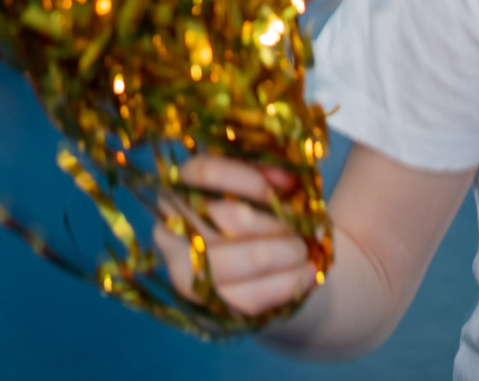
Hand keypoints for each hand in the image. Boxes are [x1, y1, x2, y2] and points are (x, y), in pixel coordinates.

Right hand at [154, 154, 319, 318]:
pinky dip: (284, 286)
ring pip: (233, 263)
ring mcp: (182, 270)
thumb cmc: (257, 213)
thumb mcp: (259, 183)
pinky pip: (245, 299)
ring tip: (305, 252)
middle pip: (225, 217)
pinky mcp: (204, 305)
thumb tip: (286, 181)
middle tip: (302, 228)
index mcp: (179, 186)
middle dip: (275, 223)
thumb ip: (269, 173)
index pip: (206, 172)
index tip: (288, 185)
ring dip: (280, 255)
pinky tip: (307, 275)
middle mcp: (171, 227)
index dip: (250, 177)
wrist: (254, 267)